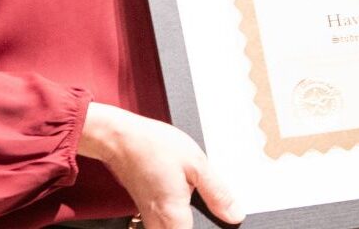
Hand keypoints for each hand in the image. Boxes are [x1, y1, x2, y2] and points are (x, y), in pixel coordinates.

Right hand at [79, 103, 242, 228]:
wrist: (122, 139)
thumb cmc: (153, 146)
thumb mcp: (195, 163)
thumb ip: (217, 193)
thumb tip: (235, 214)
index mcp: (175, 219)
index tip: (218, 216)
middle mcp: (160, 227)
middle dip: (199, 223)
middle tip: (204, 200)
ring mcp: (150, 222)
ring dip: (187, 220)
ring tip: (187, 193)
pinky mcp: (146, 215)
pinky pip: (166, 225)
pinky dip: (177, 215)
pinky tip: (179, 194)